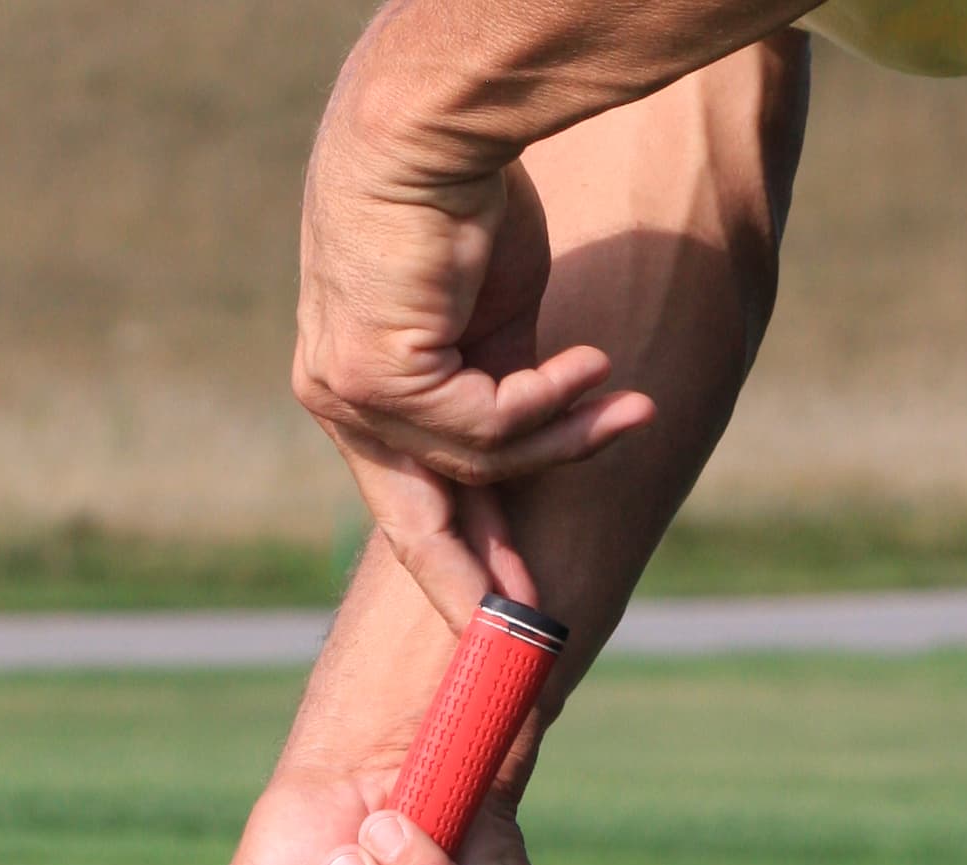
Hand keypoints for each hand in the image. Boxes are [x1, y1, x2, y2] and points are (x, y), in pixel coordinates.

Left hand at [296, 129, 653, 629]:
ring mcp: (348, 393)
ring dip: (563, 441)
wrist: (435, 126)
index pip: (411, 497)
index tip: (503, 608)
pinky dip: (548, 404)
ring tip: (625, 406)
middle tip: (525, 635)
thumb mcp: (494, 322)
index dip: (463, 556)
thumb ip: (505, 395)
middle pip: (412, 525)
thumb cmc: (469, 208)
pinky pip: (485, 426)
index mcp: (363, 393)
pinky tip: (594, 368)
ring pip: (475, 464)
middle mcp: (341, 401)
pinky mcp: (372, 375)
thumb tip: (544, 451)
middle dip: (472, 582)